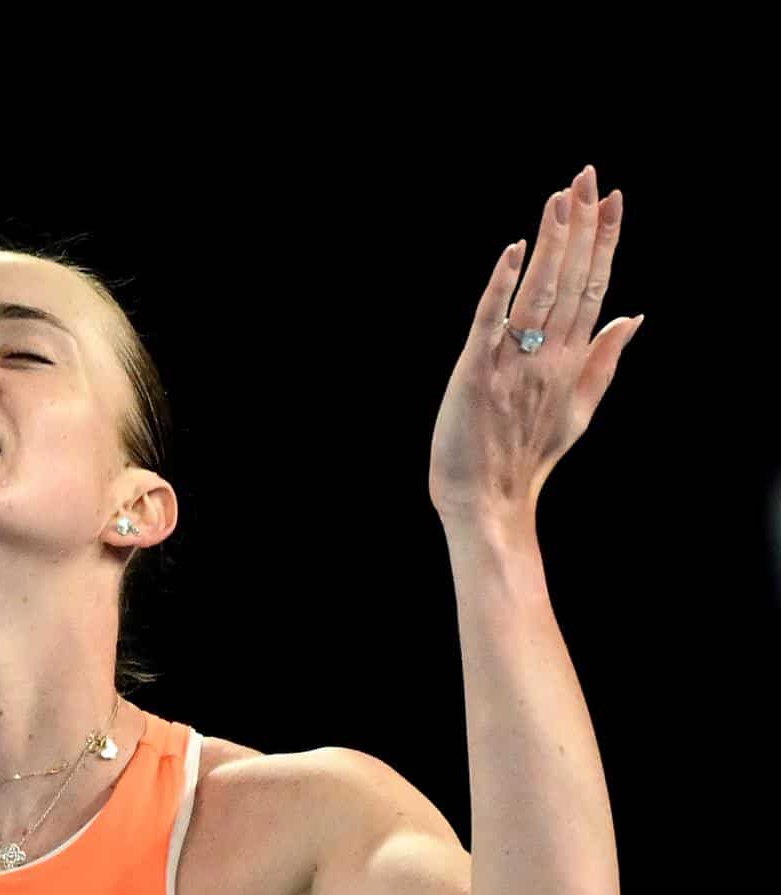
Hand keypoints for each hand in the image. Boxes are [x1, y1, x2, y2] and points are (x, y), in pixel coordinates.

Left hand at [428, 164, 643, 526]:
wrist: (487, 503)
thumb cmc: (526, 457)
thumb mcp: (580, 409)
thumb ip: (605, 359)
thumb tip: (635, 314)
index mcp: (572, 359)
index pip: (594, 287)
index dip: (604, 241)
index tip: (613, 198)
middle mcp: (548, 356)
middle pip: (570, 280)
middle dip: (581, 227)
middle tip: (587, 176)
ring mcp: (514, 364)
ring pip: (537, 293)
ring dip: (550, 244)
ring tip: (560, 198)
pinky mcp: (476, 375)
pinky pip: (490, 323)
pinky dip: (502, 287)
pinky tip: (513, 251)